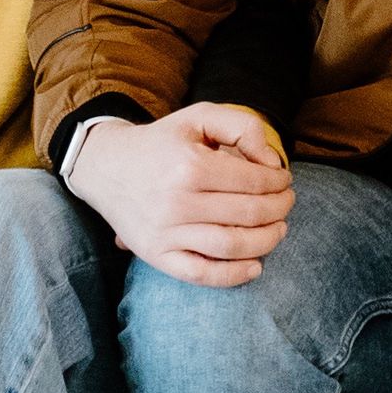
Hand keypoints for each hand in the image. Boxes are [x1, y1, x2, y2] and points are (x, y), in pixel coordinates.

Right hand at [69, 102, 293, 287]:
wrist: (105, 166)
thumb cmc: (161, 142)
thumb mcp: (199, 117)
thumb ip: (243, 128)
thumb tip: (271, 163)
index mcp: (190, 165)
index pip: (255, 181)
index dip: (279, 182)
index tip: (284, 181)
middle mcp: (178, 202)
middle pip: (250, 213)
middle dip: (280, 209)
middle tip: (286, 203)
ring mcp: (166, 233)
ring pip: (232, 246)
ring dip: (268, 240)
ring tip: (279, 229)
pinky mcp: (156, 256)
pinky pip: (201, 274)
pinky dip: (234, 275)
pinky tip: (255, 266)